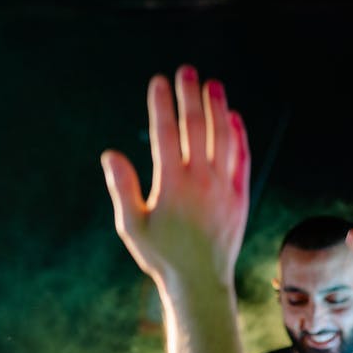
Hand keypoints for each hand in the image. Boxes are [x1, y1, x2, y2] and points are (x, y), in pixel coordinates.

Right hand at [102, 66, 250, 287]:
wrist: (200, 282)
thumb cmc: (161, 256)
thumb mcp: (132, 226)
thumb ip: (122, 188)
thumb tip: (110, 154)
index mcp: (171, 184)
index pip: (165, 133)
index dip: (161, 104)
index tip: (158, 82)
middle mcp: (201, 180)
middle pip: (196, 127)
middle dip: (190, 95)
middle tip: (186, 70)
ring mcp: (224, 187)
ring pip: (223, 137)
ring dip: (218, 108)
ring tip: (213, 85)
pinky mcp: (240, 196)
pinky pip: (242, 159)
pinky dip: (239, 136)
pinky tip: (234, 118)